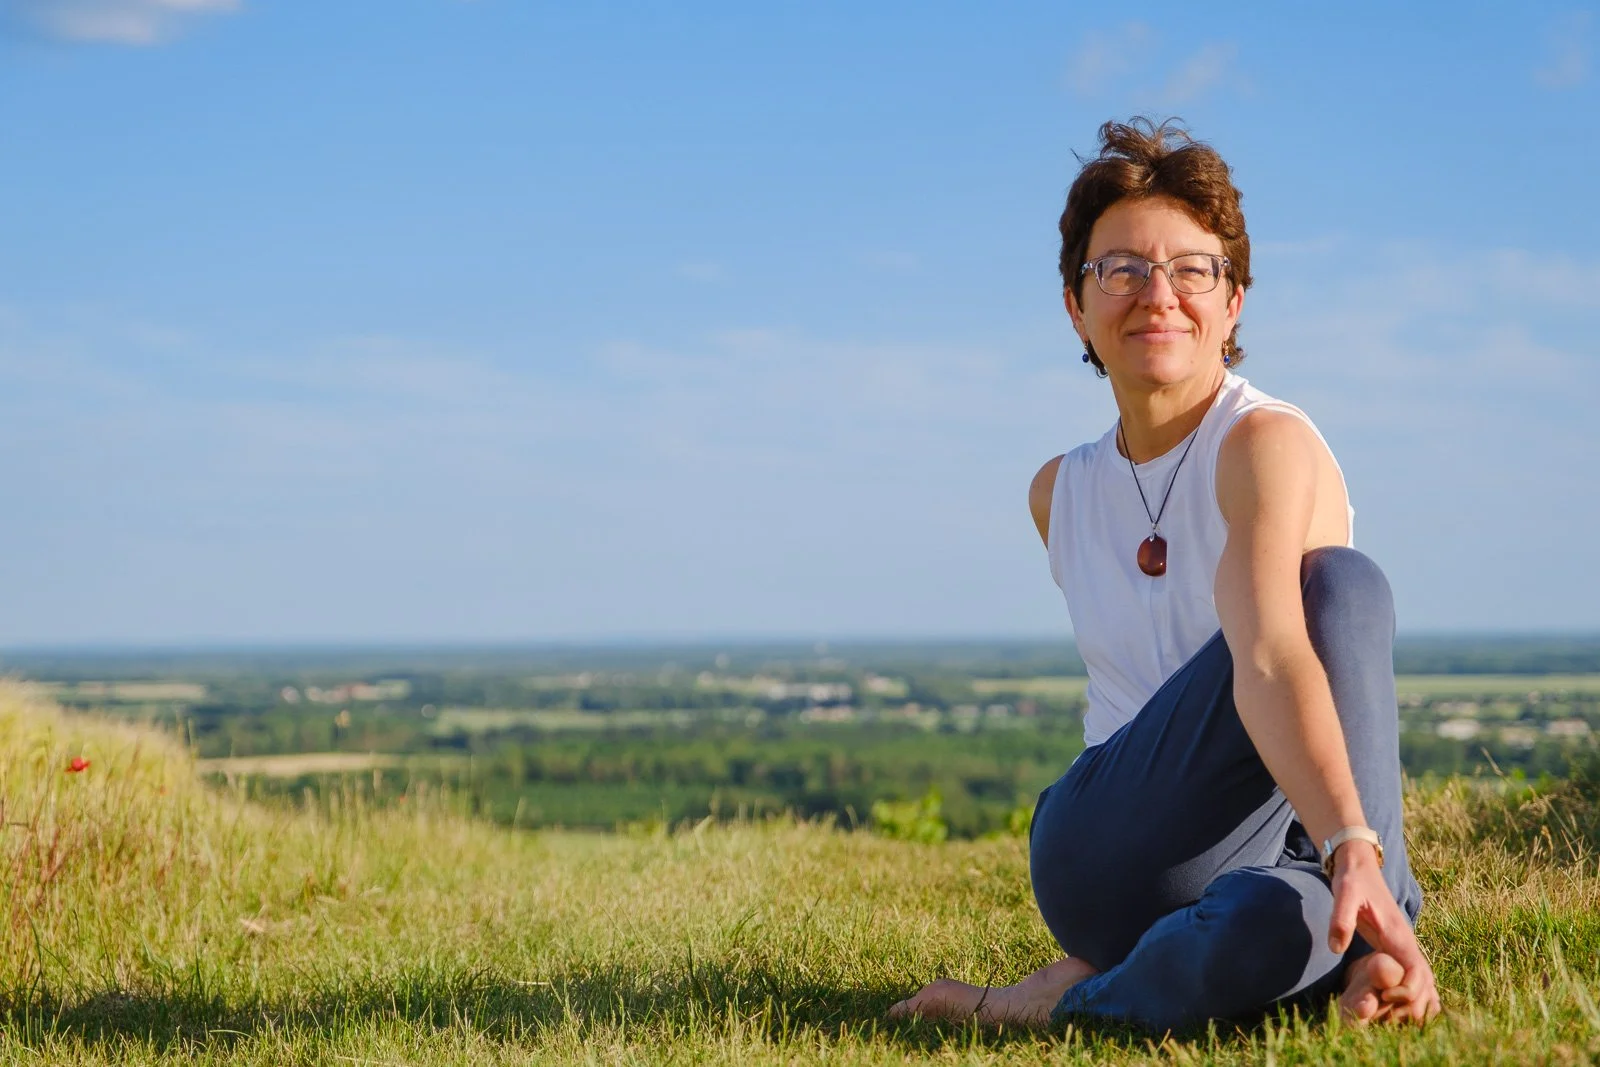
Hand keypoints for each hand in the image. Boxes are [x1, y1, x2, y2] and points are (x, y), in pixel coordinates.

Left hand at [1328, 842, 1439, 1023]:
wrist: (1359, 864)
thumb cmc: (1352, 879)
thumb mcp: (1343, 893)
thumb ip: (1340, 919)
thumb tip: (1336, 949)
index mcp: (1398, 934)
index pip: (1417, 972)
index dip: (1408, 990)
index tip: (1386, 996)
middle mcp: (1406, 943)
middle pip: (1425, 983)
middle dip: (1413, 1004)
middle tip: (1387, 1016)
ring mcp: (1403, 946)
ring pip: (1422, 982)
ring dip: (1413, 1002)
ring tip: (1391, 1017)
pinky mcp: (1395, 948)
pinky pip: (1411, 976)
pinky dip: (1411, 993)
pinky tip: (1397, 1007)